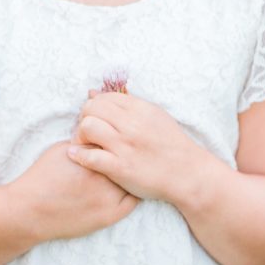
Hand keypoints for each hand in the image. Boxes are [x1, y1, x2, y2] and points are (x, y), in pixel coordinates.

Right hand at [10, 140, 139, 243]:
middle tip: (131, 152)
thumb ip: (85, 142)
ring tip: (132, 168)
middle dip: (127, 156)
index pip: (116, 142)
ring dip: (131, 174)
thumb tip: (102, 134)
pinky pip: (132, 201)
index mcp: (92, 157)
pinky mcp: (109, 217)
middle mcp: (103, 177)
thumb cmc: (43, 176)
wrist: (30, 210)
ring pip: (132, 180)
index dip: (118, 140)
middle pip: (127, 160)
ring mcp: (108, 199)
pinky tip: (128, 186)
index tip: (119, 140)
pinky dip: (132, 192)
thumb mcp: (62, 149)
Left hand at [68, 89, 200, 202]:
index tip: (96, 119)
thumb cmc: (170, 144)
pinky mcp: (121, 168)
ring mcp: (125, 146)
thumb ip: (124, 103)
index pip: (103, 97)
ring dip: (81, 135)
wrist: (187, 173)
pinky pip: (90, 157)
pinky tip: (77, 156)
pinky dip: (79, 155)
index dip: (94, 107)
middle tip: (88, 132)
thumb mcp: (153, 115)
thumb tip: (93, 92)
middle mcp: (131, 124)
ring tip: (86, 144)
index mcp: (139, 109)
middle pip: (91, 109)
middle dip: (84, 118)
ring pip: (88, 127)